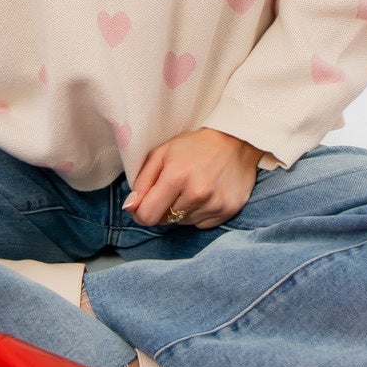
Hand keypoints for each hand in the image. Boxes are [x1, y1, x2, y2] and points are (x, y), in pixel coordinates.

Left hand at [122, 128, 262, 229]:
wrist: (236, 141)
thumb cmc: (195, 146)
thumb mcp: (162, 154)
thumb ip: (142, 182)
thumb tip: (130, 207)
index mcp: (176, 176)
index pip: (148, 215)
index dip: (141, 212)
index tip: (144, 205)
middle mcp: (197, 193)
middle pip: (165, 220)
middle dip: (164, 207)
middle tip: (175, 188)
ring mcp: (215, 203)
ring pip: (183, 223)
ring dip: (182, 210)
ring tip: (193, 188)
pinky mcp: (228, 210)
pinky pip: (201, 224)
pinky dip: (199, 213)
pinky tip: (206, 195)